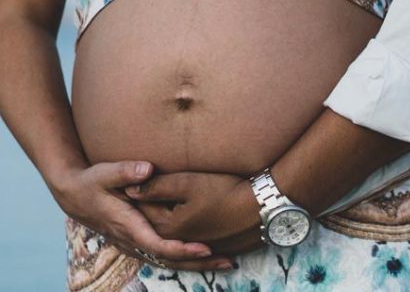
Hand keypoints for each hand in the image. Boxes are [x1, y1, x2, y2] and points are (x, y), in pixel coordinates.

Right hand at [50, 161, 230, 271]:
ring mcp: (135, 245)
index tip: (206, 248)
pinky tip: (206, 256)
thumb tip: (147, 169)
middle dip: (199, 263)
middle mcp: (133, 241)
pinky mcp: (139, 242)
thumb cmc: (92, 182)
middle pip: (169, 260)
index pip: (158, 245)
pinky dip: (185, 259)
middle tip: (228, 261)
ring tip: (227, 262)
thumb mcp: (105, 173)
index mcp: (128, 226)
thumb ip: (126, 171)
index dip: (182, 249)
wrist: (74, 195)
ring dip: (197, 264)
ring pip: (168, 262)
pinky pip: (164, 256)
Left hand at [126, 171, 263, 260]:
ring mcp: (197, 246)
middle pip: (156, 225)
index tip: (132, 179)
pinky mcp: (215, 247)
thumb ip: (157, 186)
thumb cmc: (226, 191)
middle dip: (147, 210)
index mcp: (168, 227)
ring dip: (166, 223)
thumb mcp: (188, 182)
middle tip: (141, 191)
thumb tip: (130, 189)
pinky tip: (192, 224)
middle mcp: (179, 241)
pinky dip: (186, 237)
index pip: (144, 209)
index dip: (138, 192)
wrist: (263, 207)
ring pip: (174, 236)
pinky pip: (193, 243)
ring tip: (162, 207)